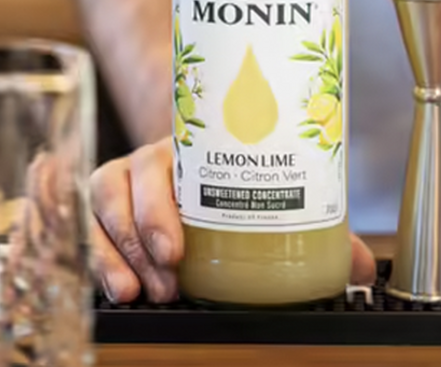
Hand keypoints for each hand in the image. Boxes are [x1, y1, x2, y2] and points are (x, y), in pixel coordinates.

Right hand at [90, 137, 376, 303]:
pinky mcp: (99, 209)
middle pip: (122, 187)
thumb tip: (361, 267)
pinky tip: (110, 286)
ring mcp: (118, 183)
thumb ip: (306, 224)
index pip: (158, 165)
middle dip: (139, 241)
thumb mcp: (261, 194)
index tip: (177, 251)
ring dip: (112, 253)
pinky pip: (79, 222)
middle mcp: (145, 161)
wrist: (193, 156)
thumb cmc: (228, 179)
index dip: (159, 208)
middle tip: (166, 284)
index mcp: (183, 148)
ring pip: (96, 205)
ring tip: (136, 293)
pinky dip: (86, 252)